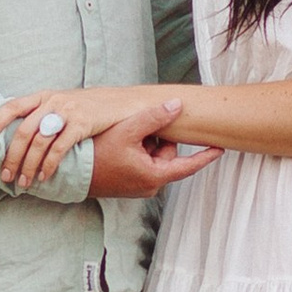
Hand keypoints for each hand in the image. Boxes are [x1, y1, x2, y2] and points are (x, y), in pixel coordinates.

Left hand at [0, 85, 185, 192]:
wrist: (126, 103)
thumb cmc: (93, 107)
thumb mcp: (65, 104)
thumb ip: (44, 114)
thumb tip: (21, 134)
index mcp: (44, 96)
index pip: (12, 106)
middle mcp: (52, 101)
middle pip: (23, 131)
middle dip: (11, 157)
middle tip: (5, 176)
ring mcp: (67, 112)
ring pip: (38, 142)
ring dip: (28, 165)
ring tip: (23, 182)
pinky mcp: (82, 124)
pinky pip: (59, 147)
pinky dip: (49, 165)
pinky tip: (45, 176)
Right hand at [86, 111, 216, 198]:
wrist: (69, 174)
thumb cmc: (96, 154)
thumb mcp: (127, 131)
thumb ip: (154, 117)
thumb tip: (178, 105)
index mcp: (155, 176)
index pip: (189, 166)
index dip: (206, 155)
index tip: (221, 148)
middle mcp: (150, 185)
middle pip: (166, 155)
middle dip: (157, 138)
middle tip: (137, 127)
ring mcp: (139, 186)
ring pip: (153, 157)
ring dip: (144, 143)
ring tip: (123, 136)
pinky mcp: (128, 184)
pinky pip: (141, 162)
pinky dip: (135, 150)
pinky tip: (119, 144)